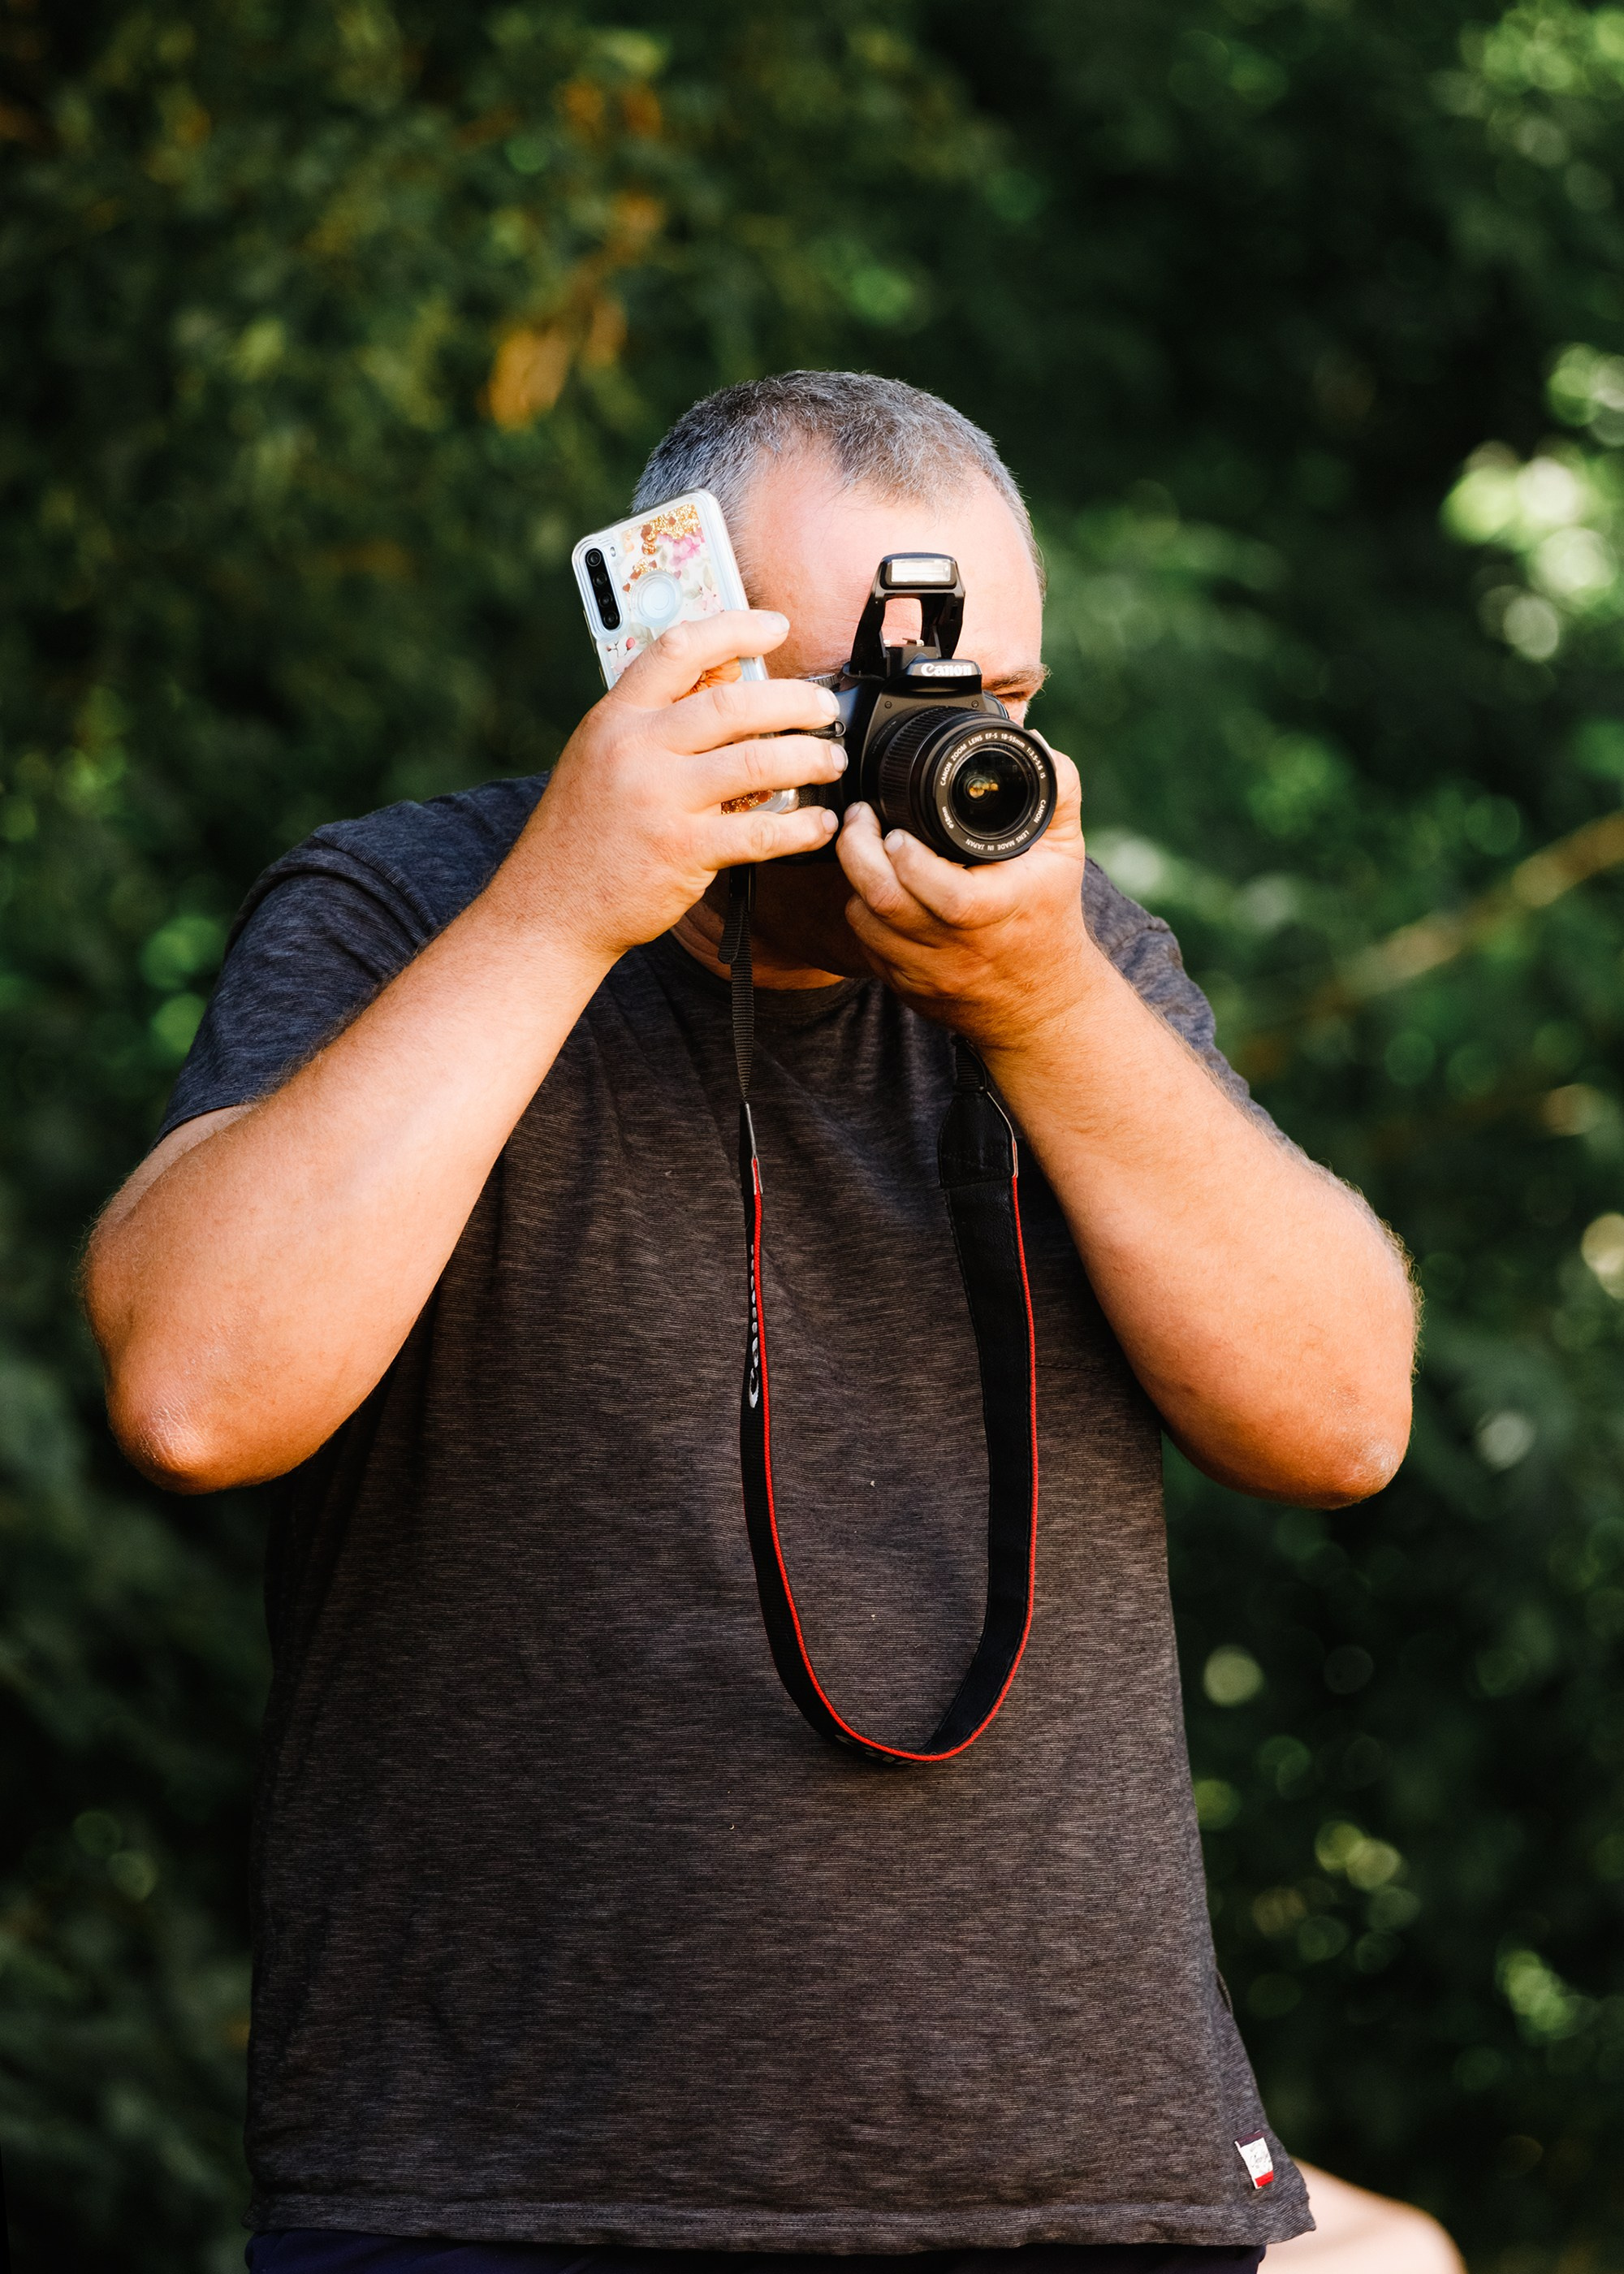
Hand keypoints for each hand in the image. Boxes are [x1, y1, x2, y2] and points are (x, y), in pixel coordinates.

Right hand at [498, 610, 845, 965]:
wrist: (550, 905)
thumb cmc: (582, 833)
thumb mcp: (598, 757)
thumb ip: (651, 724)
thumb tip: (725, 689)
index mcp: (617, 718)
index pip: (680, 650)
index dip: (735, 627)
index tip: (775, 626)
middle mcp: (637, 750)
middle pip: (734, 703)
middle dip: (795, 701)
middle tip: (824, 709)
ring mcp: (661, 800)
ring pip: (757, 761)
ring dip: (809, 758)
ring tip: (830, 761)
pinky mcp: (683, 851)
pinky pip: (760, 832)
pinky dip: (802, 827)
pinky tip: (820, 824)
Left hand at [835, 745, 1098, 1051]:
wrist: (1041, 1005)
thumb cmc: (1049, 919)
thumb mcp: (1064, 854)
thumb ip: (1057, 792)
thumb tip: (1033, 740)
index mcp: (994, 912)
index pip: (939, 891)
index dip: (906, 857)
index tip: (894, 827)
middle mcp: (956, 949)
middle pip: (884, 903)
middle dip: (858, 853)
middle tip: (859, 820)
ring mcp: (926, 974)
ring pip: (864, 926)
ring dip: (855, 882)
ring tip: (861, 849)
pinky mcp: (905, 989)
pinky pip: (866, 949)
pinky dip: (863, 916)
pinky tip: (872, 891)